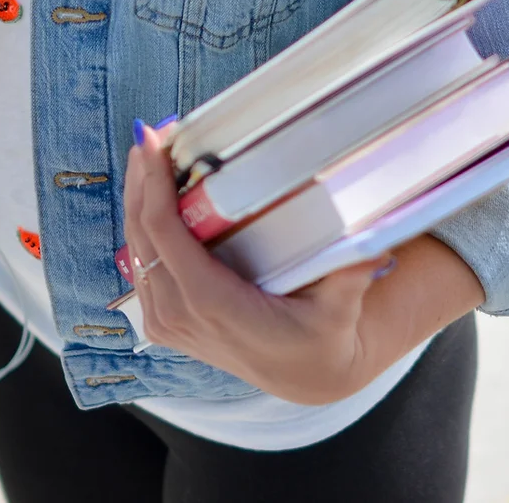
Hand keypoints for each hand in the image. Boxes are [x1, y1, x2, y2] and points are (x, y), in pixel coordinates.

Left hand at [123, 122, 484, 404]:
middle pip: (141, 234)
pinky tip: (150, 193)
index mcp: (212, 304)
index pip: (165, 235)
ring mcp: (167, 322)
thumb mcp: (340, 309)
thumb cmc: (322, 337)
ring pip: (135, 248)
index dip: (153, 186)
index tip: (154, 142)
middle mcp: (180, 315)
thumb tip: (373, 246)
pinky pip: (142, 265)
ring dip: (137, 198)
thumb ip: (350, 277)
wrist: (306, 376)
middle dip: (141, 179)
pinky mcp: (165, 321)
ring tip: (149, 152)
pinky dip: (142, 225)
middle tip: (151, 133)